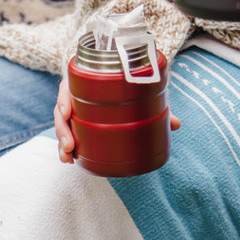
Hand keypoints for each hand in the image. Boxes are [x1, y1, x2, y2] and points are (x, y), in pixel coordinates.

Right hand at [55, 58, 181, 164]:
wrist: (120, 82)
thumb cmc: (126, 84)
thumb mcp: (137, 93)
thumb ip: (154, 106)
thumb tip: (177, 124)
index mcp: (85, 80)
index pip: (68, 86)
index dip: (64, 99)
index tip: (65, 112)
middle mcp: (76, 93)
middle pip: (62, 109)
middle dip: (63, 129)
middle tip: (70, 145)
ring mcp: (74, 108)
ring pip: (62, 123)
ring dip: (62, 140)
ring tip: (67, 157)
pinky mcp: (75, 121)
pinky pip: (67, 132)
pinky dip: (65, 147)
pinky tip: (68, 159)